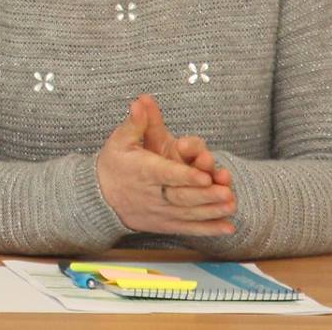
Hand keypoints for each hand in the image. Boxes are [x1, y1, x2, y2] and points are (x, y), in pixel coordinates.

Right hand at [96, 95, 236, 236]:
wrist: (100, 197)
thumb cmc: (113, 165)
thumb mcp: (120, 140)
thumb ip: (135, 123)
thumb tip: (141, 102)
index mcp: (143, 171)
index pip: (166, 174)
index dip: (185, 175)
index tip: (204, 175)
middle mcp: (152, 194)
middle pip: (181, 196)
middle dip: (205, 195)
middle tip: (226, 192)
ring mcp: (159, 211)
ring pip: (188, 213)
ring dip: (212, 211)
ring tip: (232, 206)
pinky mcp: (164, 224)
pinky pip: (188, 228)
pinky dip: (209, 229)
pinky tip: (227, 228)